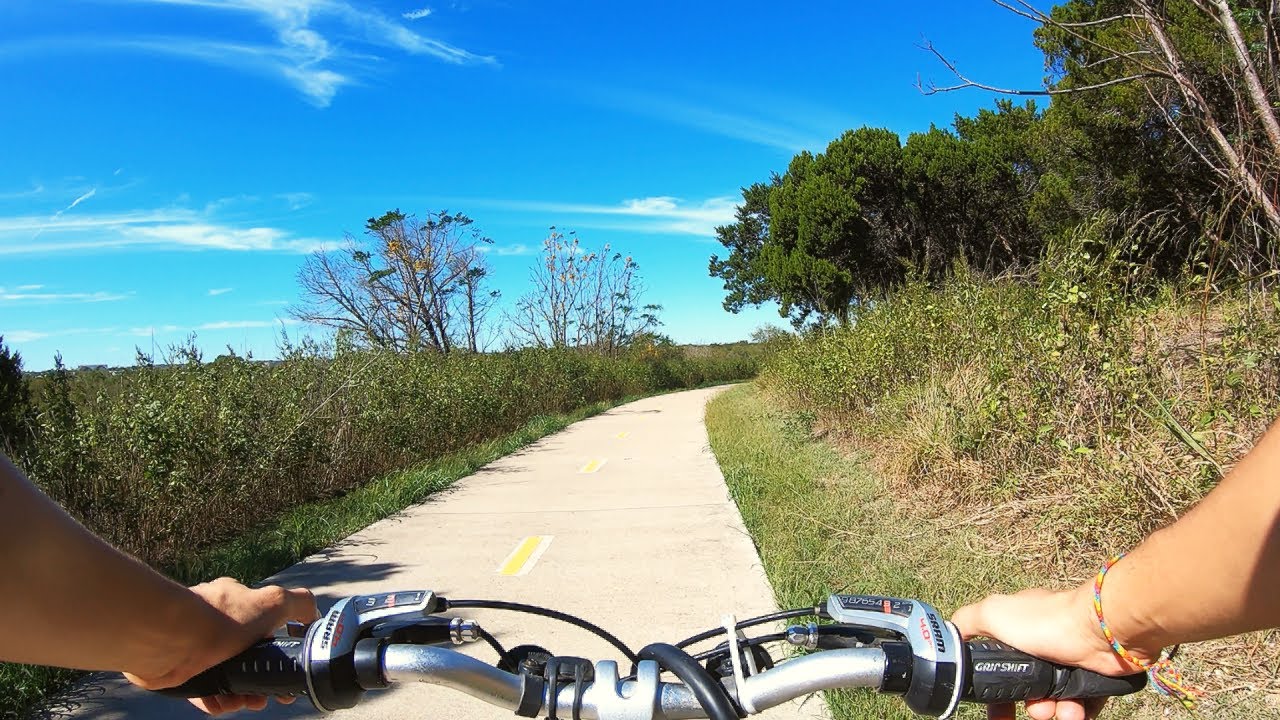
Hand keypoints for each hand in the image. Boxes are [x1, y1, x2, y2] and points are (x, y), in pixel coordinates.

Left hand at [125, 577, 317, 715]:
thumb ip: (298, 603)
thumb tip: (313, 613)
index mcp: (237, 601)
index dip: (278, 647)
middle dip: (259, 676)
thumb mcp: (272, 602)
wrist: (166, 640)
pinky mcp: (180, 668)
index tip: (284, 667)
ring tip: (245, 702)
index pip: (264, 624)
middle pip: (246, 655)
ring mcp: (196, 646)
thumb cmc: (219, 619)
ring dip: (240, 692)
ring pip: (226, 674)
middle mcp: (215, 621)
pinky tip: (223, 705)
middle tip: (265, 693)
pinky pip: (204, 688)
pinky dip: (216, 700)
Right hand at [951, 584, 1150, 719]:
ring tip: (1052, 711)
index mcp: (1019, 628)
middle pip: (1024, 685)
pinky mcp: (1091, 679)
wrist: (1102, 632)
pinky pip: (1078, 706)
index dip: (992, 683)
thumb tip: (949, 633)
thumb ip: (967, 620)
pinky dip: (1073, 712)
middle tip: (1011, 719)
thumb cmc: (1045, 621)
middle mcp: (1043, 644)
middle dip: (1019, 704)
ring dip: (1047, 710)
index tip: (989, 703)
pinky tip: (1072, 711)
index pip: (999, 660)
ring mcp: (1068, 662)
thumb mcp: (994, 612)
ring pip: (1050, 700)